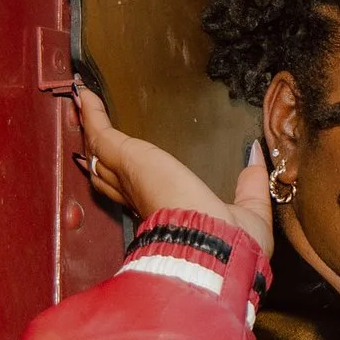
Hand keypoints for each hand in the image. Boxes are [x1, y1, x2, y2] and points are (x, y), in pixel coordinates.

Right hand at [73, 88, 276, 259]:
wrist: (216, 247)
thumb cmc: (231, 243)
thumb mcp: (249, 209)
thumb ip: (251, 185)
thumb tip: (255, 158)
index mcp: (167, 212)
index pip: (141, 195)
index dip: (130, 182)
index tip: (131, 170)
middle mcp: (141, 197)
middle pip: (110, 175)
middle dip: (100, 157)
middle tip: (93, 135)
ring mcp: (130, 178)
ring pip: (100, 153)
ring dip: (91, 130)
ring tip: (84, 109)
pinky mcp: (128, 160)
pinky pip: (102, 133)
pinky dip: (92, 112)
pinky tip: (85, 92)